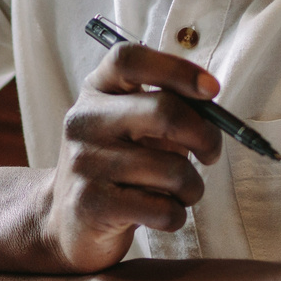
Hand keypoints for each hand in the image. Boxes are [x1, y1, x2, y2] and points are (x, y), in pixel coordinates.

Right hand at [40, 41, 224, 272]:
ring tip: (178, 193)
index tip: (211, 89)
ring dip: (191, 187)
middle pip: (164, 111)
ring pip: (173, 170)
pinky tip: (160, 214)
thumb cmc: (117, 167)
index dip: (177, 69)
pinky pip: (163, 209)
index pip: (130, 59)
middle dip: (205, 136)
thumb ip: (167, 108)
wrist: (67, 221)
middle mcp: (84, 120)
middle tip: (210, 153)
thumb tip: (213, 109)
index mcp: (96, 91)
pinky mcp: (92, 204)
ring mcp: (84, 162)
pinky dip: (175, 215)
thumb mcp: (131, 126)